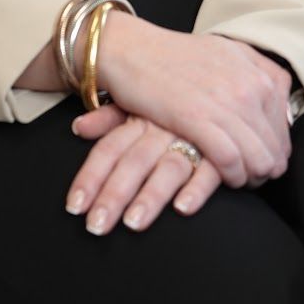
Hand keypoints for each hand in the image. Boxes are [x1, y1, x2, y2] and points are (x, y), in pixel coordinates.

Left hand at [67, 106, 223, 233]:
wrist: (228, 77)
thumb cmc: (180, 93)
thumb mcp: (145, 98)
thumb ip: (111, 117)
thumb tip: (78, 128)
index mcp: (141, 117)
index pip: (109, 149)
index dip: (90, 177)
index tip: (75, 206)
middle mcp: (164, 128)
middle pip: (133, 163)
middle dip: (113, 196)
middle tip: (96, 226)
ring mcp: (194, 138)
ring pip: (168, 168)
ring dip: (150, 196)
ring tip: (133, 223)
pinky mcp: (224, 148)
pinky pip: (211, 169)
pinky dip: (197, 188)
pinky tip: (183, 207)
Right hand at [97, 13, 292, 189]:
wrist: (130, 48)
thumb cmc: (173, 54)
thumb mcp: (226, 51)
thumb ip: (258, 73)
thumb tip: (283, 107)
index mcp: (258, 71)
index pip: (285, 126)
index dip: (275, 149)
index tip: (259, 158)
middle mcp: (250, 85)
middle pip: (275, 147)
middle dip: (265, 168)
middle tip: (248, 177)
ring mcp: (226, 102)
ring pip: (259, 158)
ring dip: (251, 177)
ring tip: (236, 181)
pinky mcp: (199, 119)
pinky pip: (232, 161)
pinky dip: (232, 176)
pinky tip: (223, 178)